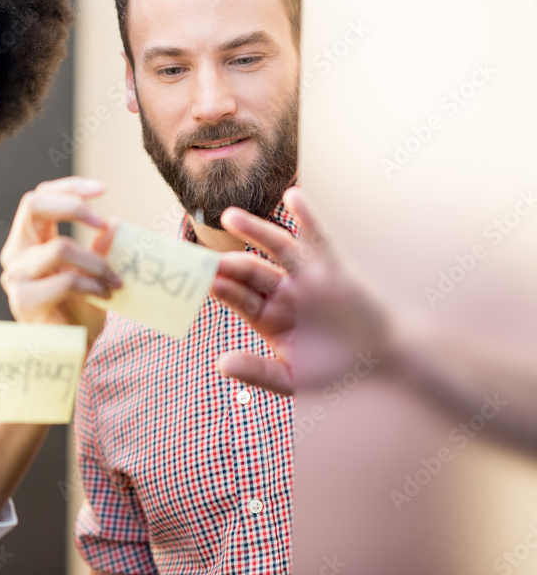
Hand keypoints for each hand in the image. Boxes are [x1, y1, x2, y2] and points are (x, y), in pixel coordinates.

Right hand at [0, 177, 120, 347]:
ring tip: (114, 279)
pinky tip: (106, 295)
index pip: (40, 197)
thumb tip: (114, 224)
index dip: (69, 187)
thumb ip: (98, 249)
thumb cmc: (78, 313)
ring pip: (59, 248)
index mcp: (28, 241)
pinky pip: (66, 280)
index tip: (102, 189)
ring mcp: (16, 276)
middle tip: (102, 223)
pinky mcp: (24, 300)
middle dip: (73, 206)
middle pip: (34, 205)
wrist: (70, 354)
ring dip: (96, 261)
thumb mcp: (93, 274)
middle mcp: (15, 254)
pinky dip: (93, 284)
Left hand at [210, 187, 389, 394]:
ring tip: (228, 217)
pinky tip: (293, 196)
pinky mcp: (334, 267)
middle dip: (228, 263)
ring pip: (276, 248)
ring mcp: (306, 277)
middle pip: (249, 271)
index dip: (218, 287)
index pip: (237, 298)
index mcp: (267, 317)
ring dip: (254, 231)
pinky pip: (319, 238)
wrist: (381, 360)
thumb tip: (220, 365)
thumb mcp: (292, 378)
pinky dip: (308, 216)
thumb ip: (258, 371)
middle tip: (203, 254)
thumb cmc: (334, 368)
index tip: (195, 279)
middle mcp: (282, 292)